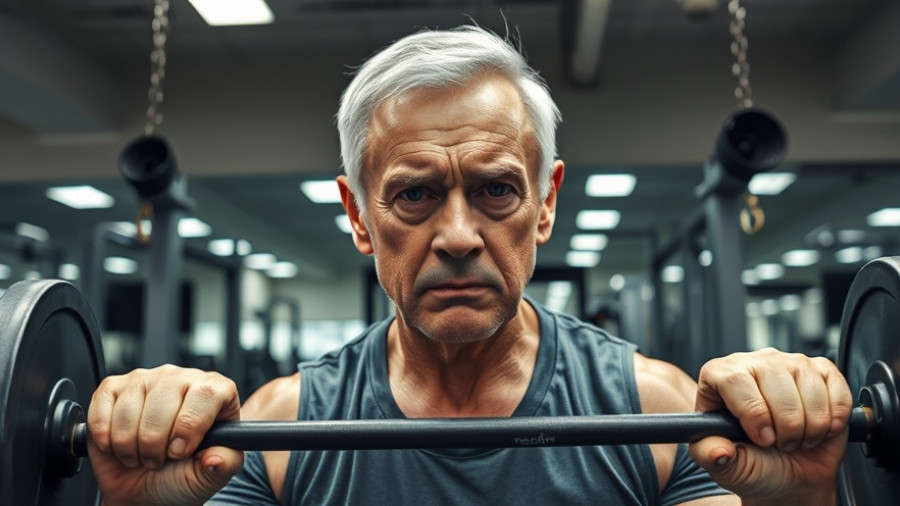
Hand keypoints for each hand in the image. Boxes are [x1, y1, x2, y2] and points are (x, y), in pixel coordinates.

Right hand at [86, 365, 243, 505]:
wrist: (146, 489)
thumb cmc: (180, 475)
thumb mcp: (211, 474)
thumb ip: (225, 463)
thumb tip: (219, 457)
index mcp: (215, 391)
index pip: (206, 394)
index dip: (190, 428)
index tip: (181, 451)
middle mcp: (181, 378)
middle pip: (163, 405)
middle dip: (155, 444)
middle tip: (159, 458)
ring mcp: (145, 379)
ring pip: (130, 410)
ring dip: (130, 445)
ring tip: (141, 453)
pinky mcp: (112, 388)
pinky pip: (102, 408)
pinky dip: (106, 437)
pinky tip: (118, 445)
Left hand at [688, 348, 852, 503]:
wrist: (790, 476)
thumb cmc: (754, 464)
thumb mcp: (724, 465)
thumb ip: (711, 456)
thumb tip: (717, 450)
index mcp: (719, 375)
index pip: (734, 380)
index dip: (754, 414)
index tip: (763, 438)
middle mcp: (754, 363)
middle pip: (777, 385)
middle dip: (786, 427)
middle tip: (780, 443)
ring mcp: (789, 363)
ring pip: (810, 389)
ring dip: (811, 426)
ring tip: (797, 437)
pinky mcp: (821, 371)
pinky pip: (836, 388)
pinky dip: (834, 418)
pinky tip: (820, 429)